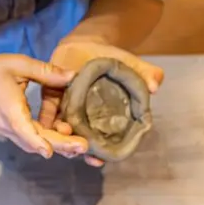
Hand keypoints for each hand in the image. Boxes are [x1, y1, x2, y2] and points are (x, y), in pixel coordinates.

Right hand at [0, 54, 89, 159]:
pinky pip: (27, 139)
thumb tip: (73, 76)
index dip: (38, 142)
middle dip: (60, 145)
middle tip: (84, 147)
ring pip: (32, 143)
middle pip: (34, 141)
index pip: (24, 130)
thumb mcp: (19, 64)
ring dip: (54, 145)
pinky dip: (44, 140)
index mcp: (10, 110)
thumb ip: (47, 72)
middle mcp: (7, 125)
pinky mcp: (8, 129)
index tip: (51, 152)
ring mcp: (6, 130)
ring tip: (78, 145)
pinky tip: (61, 135)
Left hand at [39, 38, 163, 165]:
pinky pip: (48, 112)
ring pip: (64, 128)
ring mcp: (68, 109)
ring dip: (62, 136)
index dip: (100, 152)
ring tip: (65, 134)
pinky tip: (48, 125)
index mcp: (104, 116)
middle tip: (80, 152)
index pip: (103, 140)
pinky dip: (48, 119)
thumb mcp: (129, 64)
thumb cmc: (110, 57)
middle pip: (80, 138)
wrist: (84, 43)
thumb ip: (143, 73)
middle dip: (79, 149)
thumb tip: (156, 86)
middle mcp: (85, 118)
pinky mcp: (52, 97)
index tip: (99, 161)